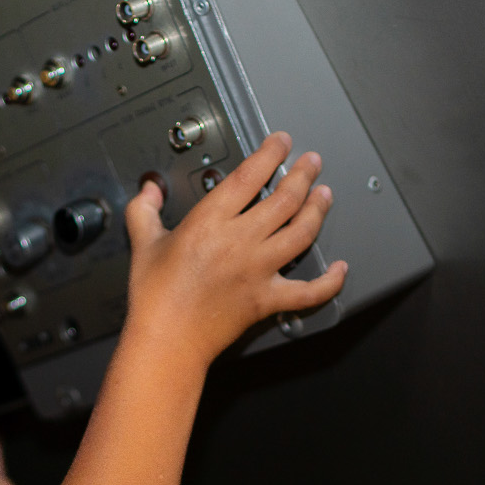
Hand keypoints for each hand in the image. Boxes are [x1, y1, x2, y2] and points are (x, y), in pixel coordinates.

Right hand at [122, 131, 346, 370]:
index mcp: (210, 223)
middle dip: (304, 174)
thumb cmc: (154, 299)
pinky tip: (341, 269)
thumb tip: (148, 189)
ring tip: (325, 196)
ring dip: (318, 211)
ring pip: (302, 233)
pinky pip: (309, 291)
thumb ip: (144, 210)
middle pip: (285, 198)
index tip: (281, 142)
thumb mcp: (143, 245)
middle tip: (312, 163)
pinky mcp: (268, 299)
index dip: (271, 153)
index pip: (250, 176)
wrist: (166, 341)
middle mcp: (240, 242)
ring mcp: (259, 270)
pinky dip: (330, 282)